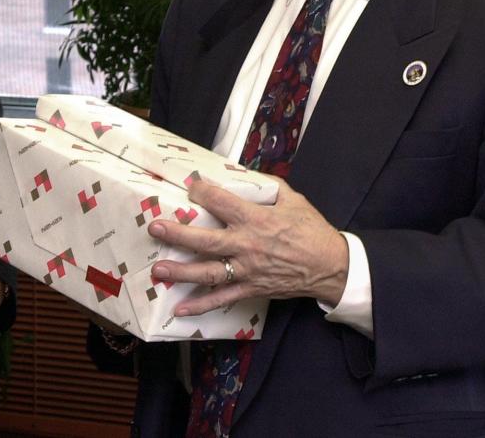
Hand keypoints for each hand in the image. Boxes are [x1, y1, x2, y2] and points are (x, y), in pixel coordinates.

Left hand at [147, 179, 348, 315]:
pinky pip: (222, 299)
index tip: (190, 187)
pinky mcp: (251, 288)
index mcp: (256, 219)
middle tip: (155, 227)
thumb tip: (245, 175)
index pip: (221, 202)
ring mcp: (247, 270)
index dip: (202, 192)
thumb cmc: (311, 229)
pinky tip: (180, 309)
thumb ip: (267, 186)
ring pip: (208, 271)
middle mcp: (246, 244)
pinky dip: (200, 306)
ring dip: (181, 271)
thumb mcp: (292, 199)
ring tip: (158, 269)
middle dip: (178, 233)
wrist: (330, 265)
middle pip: (205, 239)